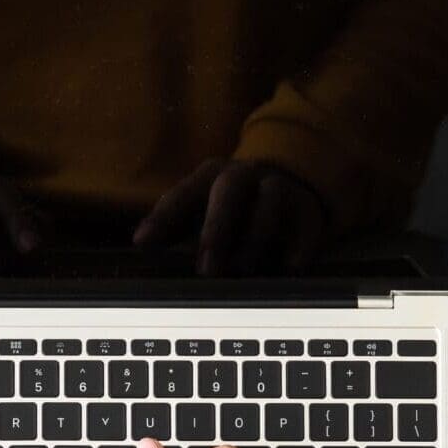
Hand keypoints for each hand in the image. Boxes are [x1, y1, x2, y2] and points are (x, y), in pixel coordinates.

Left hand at [133, 158, 326, 274]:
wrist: (289, 184)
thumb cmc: (232, 207)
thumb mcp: (200, 209)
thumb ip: (171, 226)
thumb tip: (139, 241)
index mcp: (211, 176)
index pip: (183, 193)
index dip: (163, 217)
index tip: (143, 243)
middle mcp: (244, 176)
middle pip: (229, 191)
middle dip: (217, 229)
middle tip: (207, 269)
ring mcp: (279, 190)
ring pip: (269, 203)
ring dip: (254, 238)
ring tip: (243, 271)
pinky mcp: (308, 211)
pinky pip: (306, 227)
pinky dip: (297, 248)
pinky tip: (287, 270)